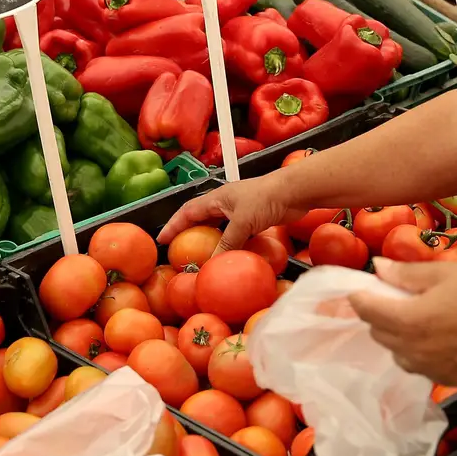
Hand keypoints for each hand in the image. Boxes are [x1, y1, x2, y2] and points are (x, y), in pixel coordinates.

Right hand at [156, 174, 302, 251]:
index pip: (187, 211)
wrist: (294, 191)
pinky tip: (230, 257)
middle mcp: (226, 203)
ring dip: (210, 241)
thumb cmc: (266, 198)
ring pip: (219, 228)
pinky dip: (231, 245)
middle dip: (189, 233)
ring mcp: (240, 211)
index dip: (173, 225)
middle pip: (201, 219)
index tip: (162, 239)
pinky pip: (237, 234)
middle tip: (179, 250)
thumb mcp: (242, 222)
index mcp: (216, 198)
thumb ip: (227, 243)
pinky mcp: (255, 219)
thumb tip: (211, 264)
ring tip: (202, 257)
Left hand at [347, 258, 456, 385]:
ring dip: (399, 339)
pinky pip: (421, 367)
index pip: (366, 311)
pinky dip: (421, 354)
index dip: (359, 298)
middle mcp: (413, 350)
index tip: (360, 291)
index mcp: (408, 321)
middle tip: (394, 301)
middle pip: (379, 334)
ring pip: (398, 354)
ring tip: (418, 322)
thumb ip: (404, 274)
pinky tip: (439, 340)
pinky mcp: (447, 380)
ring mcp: (430, 369)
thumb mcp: (440, 274)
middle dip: (380, 316)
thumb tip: (377, 267)